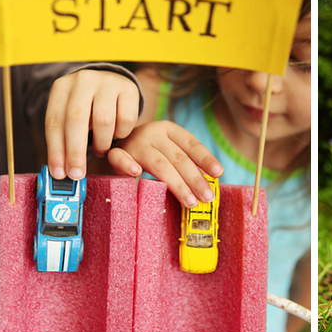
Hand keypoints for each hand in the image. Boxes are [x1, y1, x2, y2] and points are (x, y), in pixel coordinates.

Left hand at [45, 69, 139, 179]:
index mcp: (61, 87)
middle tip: (77, 174)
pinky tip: (116, 133)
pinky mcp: (128, 89)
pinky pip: (126, 119)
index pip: (54, 122)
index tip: (59, 173)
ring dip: (101, 143)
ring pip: (104, 121)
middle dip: (75, 151)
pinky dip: (121, 133)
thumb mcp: (70, 116)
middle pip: (76, 120)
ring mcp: (107, 82)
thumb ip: (64, 139)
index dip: (56, 150)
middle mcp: (83, 80)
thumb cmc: (87, 108)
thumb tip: (60, 172)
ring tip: (100, 149)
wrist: (110, 83)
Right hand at [107, 120, 223, 206]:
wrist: (112, 143)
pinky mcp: (115, 153)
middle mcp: (153, 133)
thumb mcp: (169, 153)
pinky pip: (119, 159)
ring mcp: (134, 142)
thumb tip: (208, 185)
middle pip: (178, 157)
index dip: (206, 159)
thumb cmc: (149, 154)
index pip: (192, 144)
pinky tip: (136, 174)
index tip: (218, 174)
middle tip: (208, 197)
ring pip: (158, 164)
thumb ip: (185, 165)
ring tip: (190, 201)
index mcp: (169, 130)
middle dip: (196, 179)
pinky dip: (128, 165)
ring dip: (177, 184)